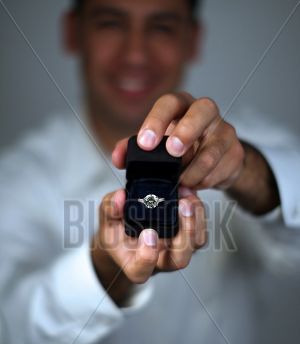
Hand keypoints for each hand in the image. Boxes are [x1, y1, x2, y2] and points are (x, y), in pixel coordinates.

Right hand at [91, 188, 205, 303]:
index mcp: (135, 264)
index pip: (141, 271)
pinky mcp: (188, 238)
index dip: (146, 258)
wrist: (130, 234)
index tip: (148, 233)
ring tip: (187, 196)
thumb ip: (110, 210)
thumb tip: (120, 197)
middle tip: (182, 206)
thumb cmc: (118, 233)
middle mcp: (160, 261)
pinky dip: (198, 210)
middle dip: (185, 234)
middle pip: (180, 260)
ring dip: (196, 219)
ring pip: (196, 243)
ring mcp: (176, 250)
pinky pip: (201, 228)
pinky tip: (189, 193)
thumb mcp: (106, 221)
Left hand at [112, 92, 244, 190]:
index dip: (157, 120)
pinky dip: (206, 181)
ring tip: (181, 182)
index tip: (145, 144)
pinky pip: (222, 169)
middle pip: (203, 110)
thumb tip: (118, 158)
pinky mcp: (236, 153)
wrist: (214, 161)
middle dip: (187, 131)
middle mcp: (205, 113)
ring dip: (195, 169)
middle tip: (173, 153)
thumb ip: (133, 150)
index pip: (170, 102)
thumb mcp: (155, 146)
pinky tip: (195, 185)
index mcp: (181, 106)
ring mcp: (224, 132)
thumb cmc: (180, 149)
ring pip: (214, 148)